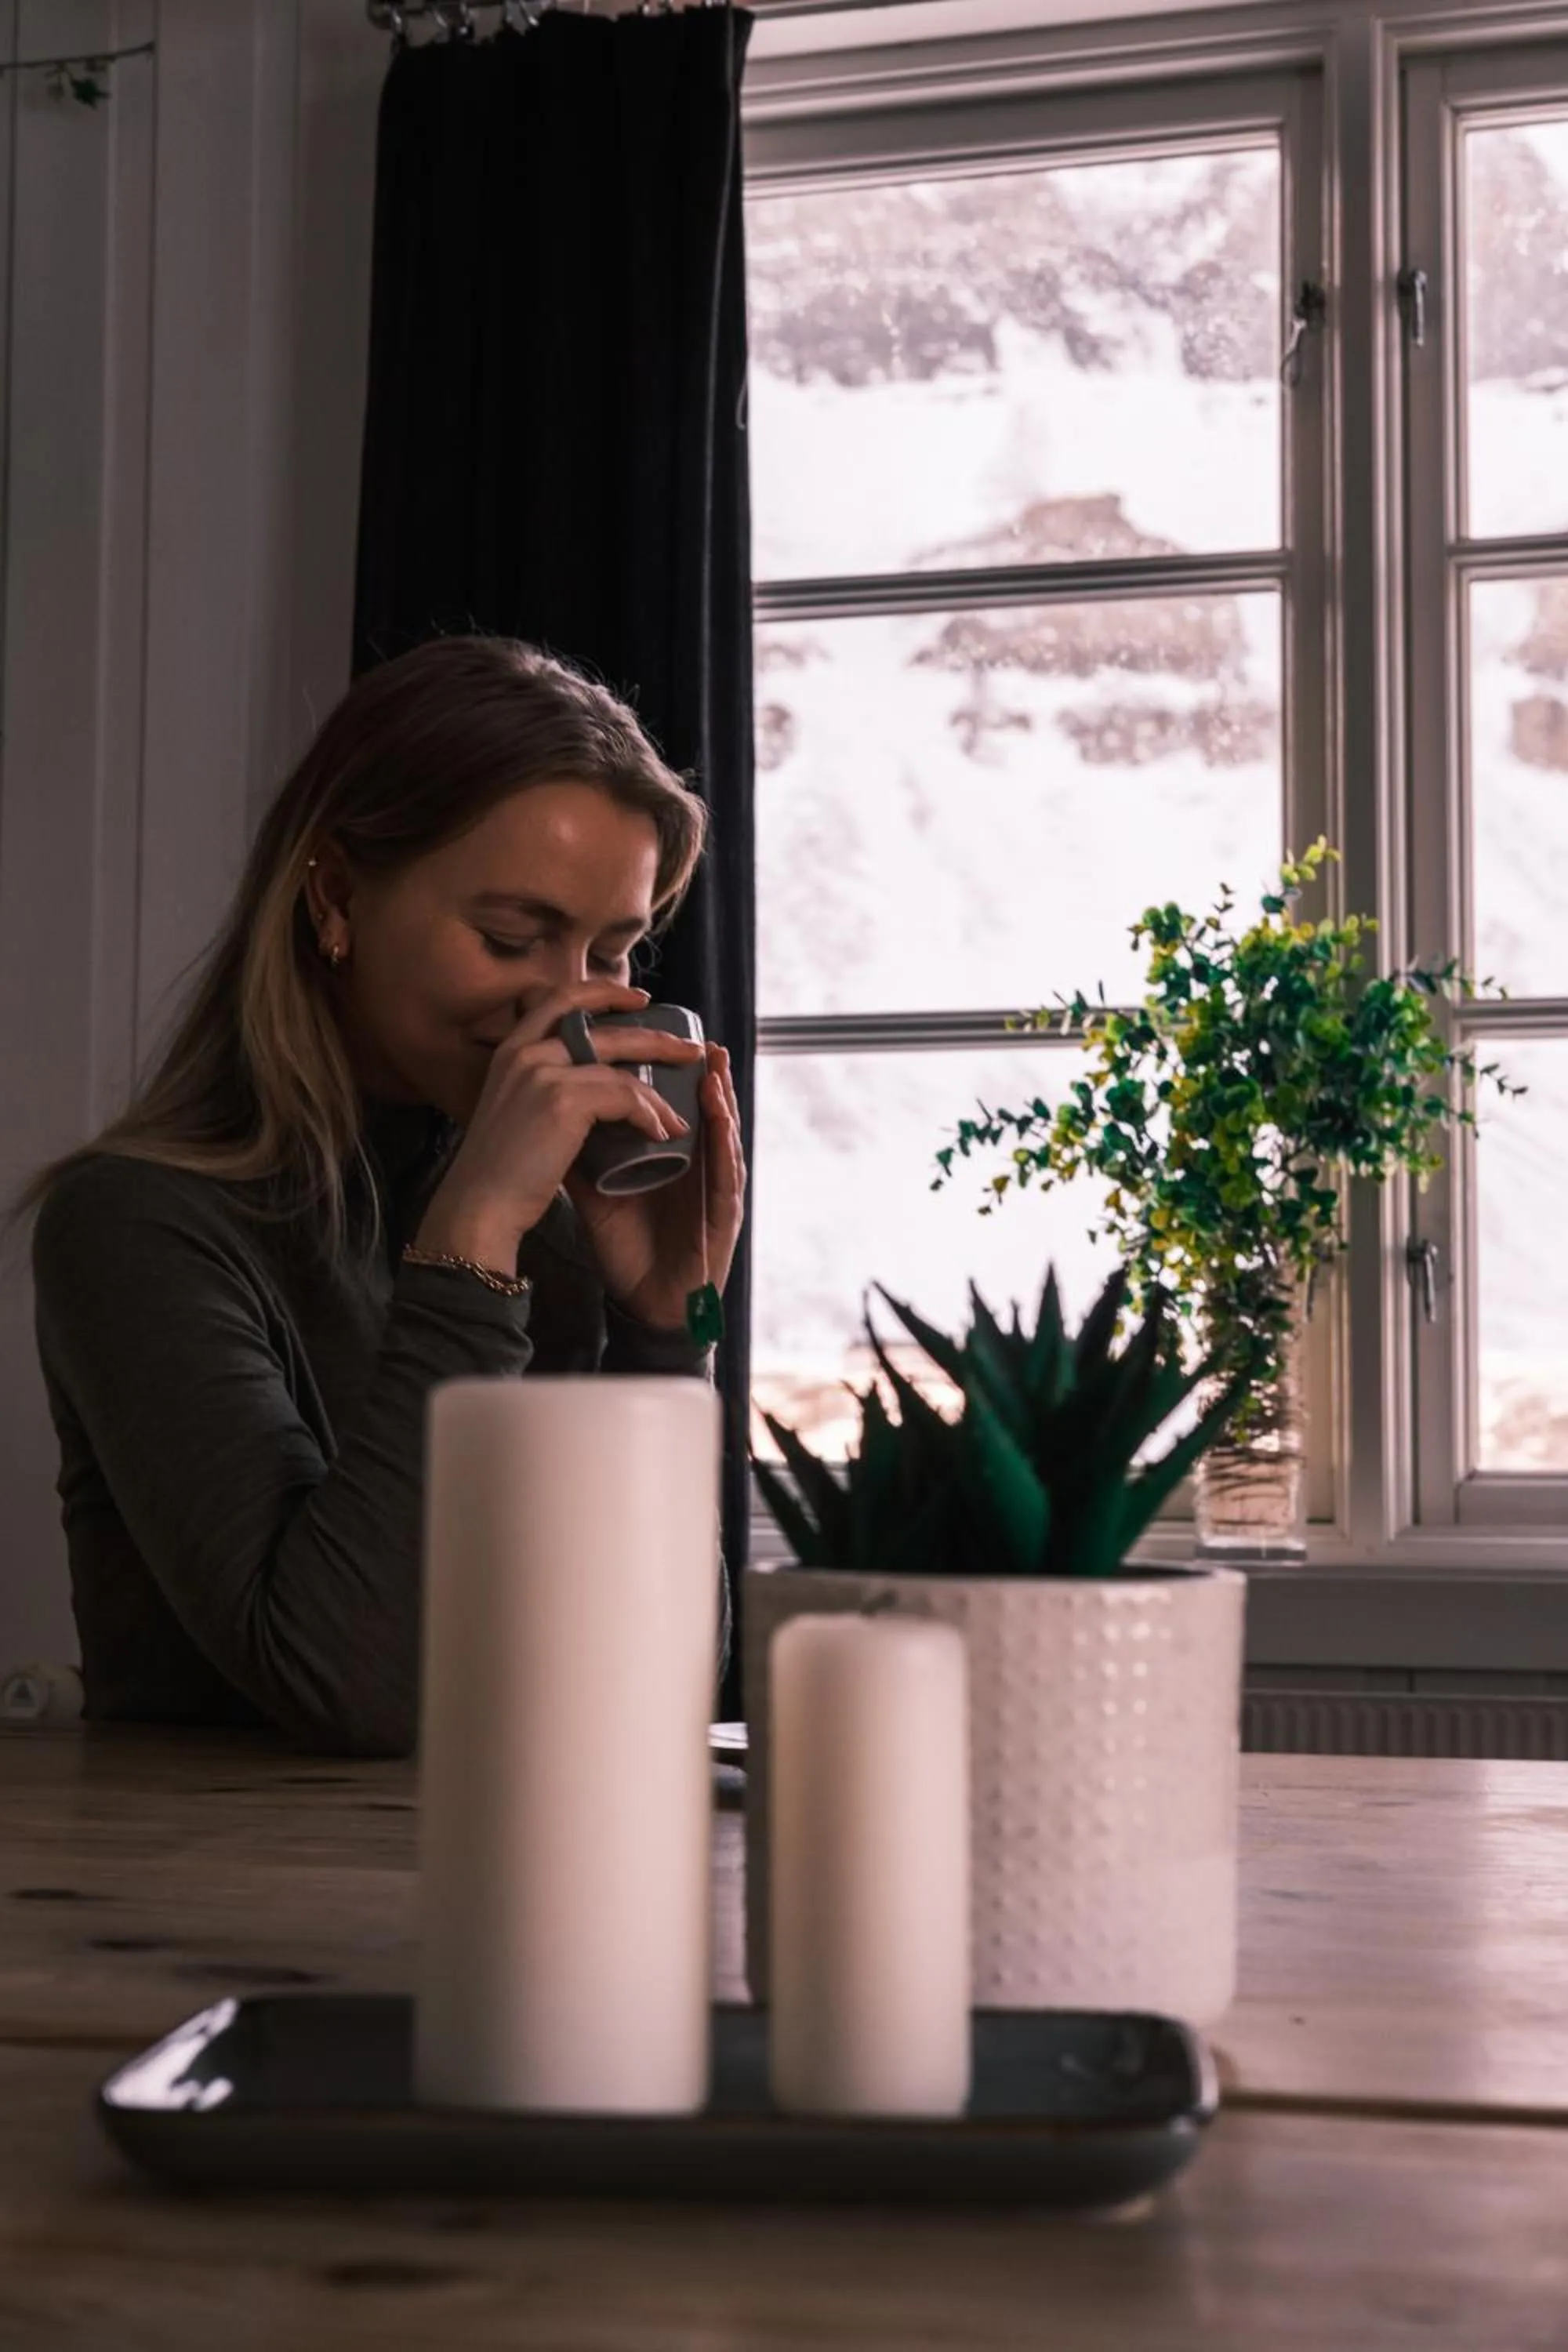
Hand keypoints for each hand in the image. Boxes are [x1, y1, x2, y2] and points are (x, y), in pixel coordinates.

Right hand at [412, 983, 705, 1272]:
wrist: (480, 1205)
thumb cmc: (500, 1171)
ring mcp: (543, 1072)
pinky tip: (660, 1134)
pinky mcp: (562, 1100)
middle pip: (603, 1028)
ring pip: (620, 1066)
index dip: (604, 992)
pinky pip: (624, 1096)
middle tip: (689, 1048)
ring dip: (659, 1089)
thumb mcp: (517, 1112)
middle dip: (653, 1037)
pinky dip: (649, 1115)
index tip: (640, 1000)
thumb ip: (544, 1089)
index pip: (561, 1000)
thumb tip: (591, 1089)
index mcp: (511, 1050)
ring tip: (683, 1112)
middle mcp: (525, 1051)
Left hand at [570, 1043, 745, 1334]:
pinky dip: (726, 1148)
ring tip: (716, 1066)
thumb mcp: (598, 1195)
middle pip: (707, 1114)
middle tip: (701, 1040)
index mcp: (673, 1162)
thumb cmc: (629, 1249)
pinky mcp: (723, 1218)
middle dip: (708, 1076)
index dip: (677, 1076)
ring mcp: (714, 1193)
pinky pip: (728, 1178)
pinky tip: (721, 1123)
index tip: (665, 1040)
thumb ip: (582, 1158)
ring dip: (723, 1100)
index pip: (679, 1109)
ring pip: (724, 1137)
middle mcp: (699, 1171)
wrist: (642, 1304)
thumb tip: (551, 1117)